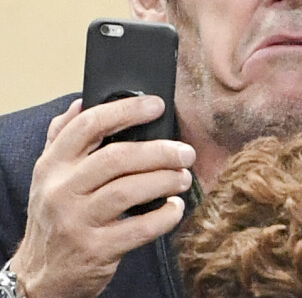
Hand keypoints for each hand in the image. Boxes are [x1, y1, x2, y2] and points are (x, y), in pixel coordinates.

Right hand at [10, 95, 194, 297]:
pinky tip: (175, 207)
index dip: (126, 110)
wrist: (40, 276)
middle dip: (159, 151)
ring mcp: (77, 221)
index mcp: (52, 164)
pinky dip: (164, 216)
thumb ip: (63, 137)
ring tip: (184, 177)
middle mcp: (61, 190)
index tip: (157, 105)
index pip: (89, 125)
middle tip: (185, 152)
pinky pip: (139, 229)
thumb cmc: (55, 214)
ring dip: (165, 179)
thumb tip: (81, 102)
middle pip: (117, 157)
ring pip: (128, 190)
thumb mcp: (48, 174)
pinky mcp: (96, 250)